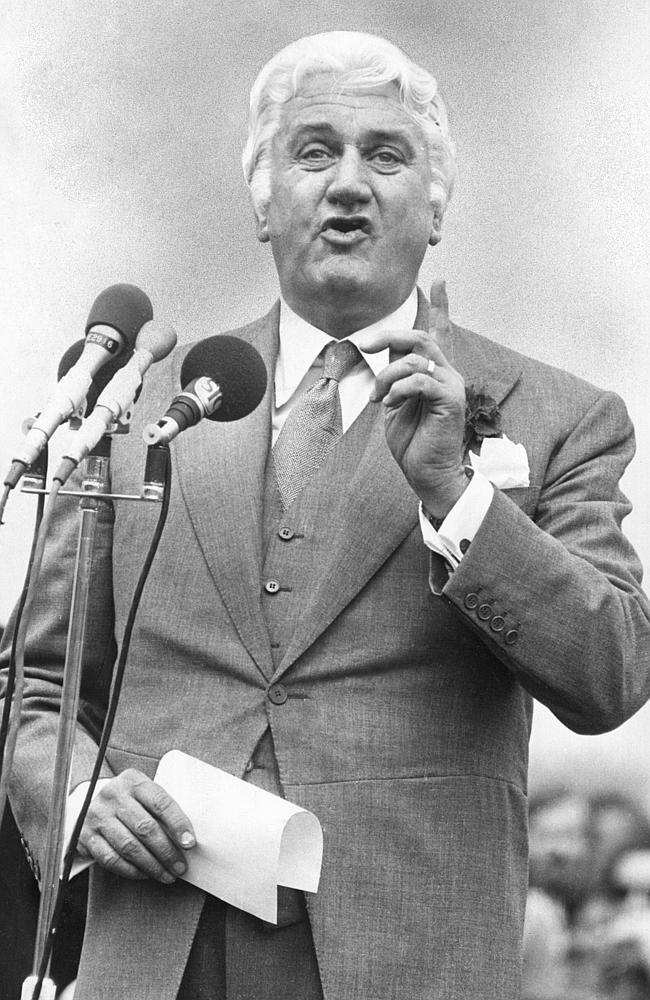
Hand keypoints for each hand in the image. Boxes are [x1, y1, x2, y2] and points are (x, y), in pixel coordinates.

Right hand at [77, 768, 195, 883]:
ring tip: (167, 875)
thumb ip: (162, 810)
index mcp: (133, 780)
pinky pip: (112, 859)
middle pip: (145, 827)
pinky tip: (145, 874)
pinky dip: (132, 871)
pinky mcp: (86, 837)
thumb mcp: (144, 795)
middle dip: (167, 851)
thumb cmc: (129, 802)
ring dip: (152, 865)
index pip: (160, 802)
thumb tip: (187, 839)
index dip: (178, 824)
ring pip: (129, 846)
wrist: (89, 803)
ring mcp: (97, 816)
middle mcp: (113, 795)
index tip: (190, 843)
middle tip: (180, 867)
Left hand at [357, 281, 467, 518]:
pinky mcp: (451, 400)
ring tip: (377, 400)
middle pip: (420, 337)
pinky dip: (398, 389)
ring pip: (415, 359)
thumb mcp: (395, 401)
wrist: (427, 473)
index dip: (440, 305)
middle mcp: (447, 373)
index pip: (439, 332)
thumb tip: (385, 350)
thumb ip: (395, 374)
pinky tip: (388, 405)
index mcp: (435, 372)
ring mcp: (452, 385)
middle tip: (365, 346)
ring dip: (386, 377)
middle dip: (389, 336)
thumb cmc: (412, 440)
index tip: (439, 279)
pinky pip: (420, 380)